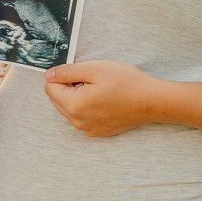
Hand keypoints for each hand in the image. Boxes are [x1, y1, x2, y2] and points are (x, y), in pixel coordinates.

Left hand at [43, 59, 157, 136]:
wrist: (152, 101)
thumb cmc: (128, 83)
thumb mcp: (95, 69)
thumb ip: (67, 71)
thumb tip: (49, 75)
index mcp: (74, 104)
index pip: (50, 87)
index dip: (62, 75)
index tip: (80, 72)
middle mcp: (77, 121)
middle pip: (57, 99)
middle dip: (68, 87)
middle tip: (91, 80)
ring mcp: (87, 128)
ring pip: (69, 109)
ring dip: (77, 97)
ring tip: (99, 90)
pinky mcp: (96, 131)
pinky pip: (81, 118)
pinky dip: (87, 108)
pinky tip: (104, 101)